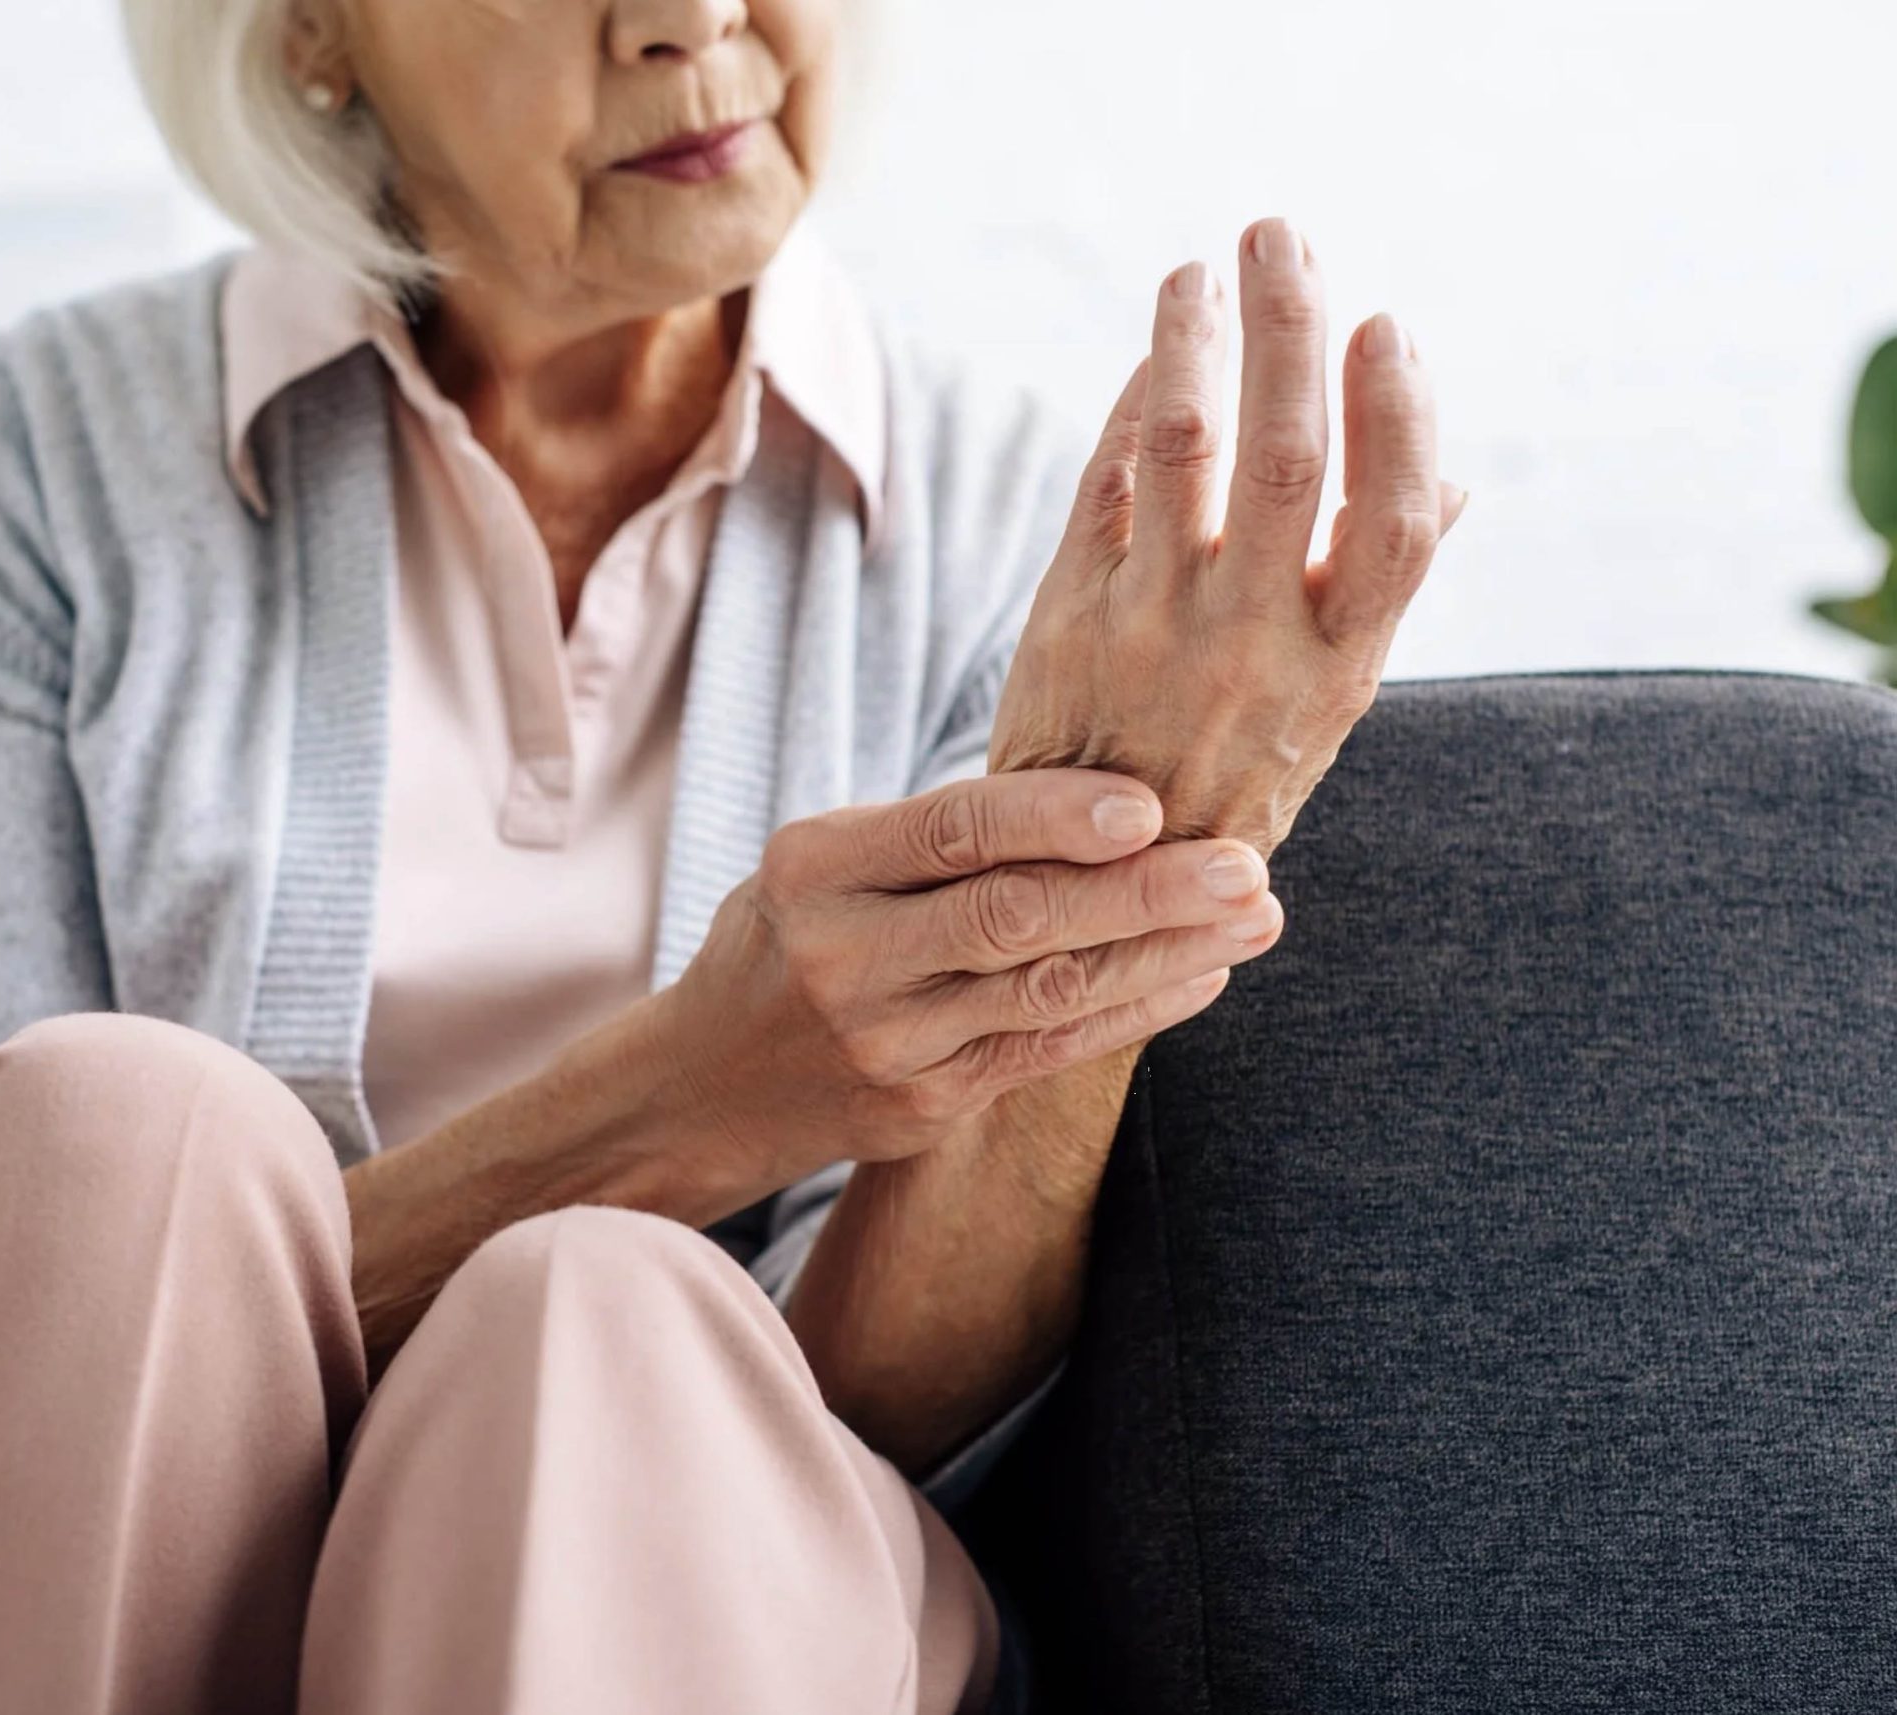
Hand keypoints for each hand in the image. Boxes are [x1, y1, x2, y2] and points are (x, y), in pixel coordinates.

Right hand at [650, 768, 1279, 1187]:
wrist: (705, 1082)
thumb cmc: (793, 936)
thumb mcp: (822, 864)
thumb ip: (934, 838)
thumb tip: (1104, 796)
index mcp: (815, 868)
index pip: (951, 832)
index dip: (1055, 817)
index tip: (1152, 804)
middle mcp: (842, 956)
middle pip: (1012, 917)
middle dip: (1142, 892)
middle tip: (1244, 864)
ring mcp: (883, 1041)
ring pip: (1045, 991)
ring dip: (1163, 953)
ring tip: (1255, 917)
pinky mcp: (921, 1105)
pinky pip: (1045, 1053)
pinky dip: (1131, 1010)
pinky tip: (1200, 975)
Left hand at [986, 216, 1469, 856]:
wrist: (1091, 886)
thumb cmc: (1229, 781)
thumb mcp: (1330, 714)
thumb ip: (1379, 594)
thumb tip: (1456, 478)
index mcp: (1339, 670)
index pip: (1395, 523)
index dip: (1402, 415)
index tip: (1391, 327)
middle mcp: (1250, 646)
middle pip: (1290, 456)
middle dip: (1291, 327)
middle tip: (1284, 236)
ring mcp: (1151, 629)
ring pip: (1181, 446)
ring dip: (1193, 338)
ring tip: (1200, 269)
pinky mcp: (1068, 617)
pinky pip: (1104, 482)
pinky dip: (1126, 406)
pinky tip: (1147, 355)